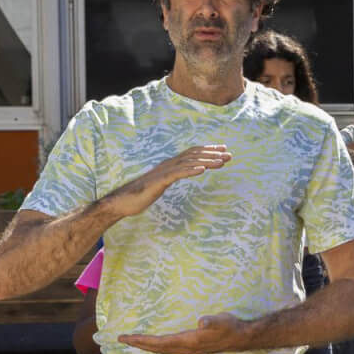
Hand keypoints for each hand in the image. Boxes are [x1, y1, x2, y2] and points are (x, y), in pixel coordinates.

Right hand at [102, 146, 232, 219]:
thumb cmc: (142, 194)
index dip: (208, 151)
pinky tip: (202, 170)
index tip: (223, 151)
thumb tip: (183, 174)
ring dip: (206, 162)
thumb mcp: (162, 184)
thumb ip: (173, 177)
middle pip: (193, 156)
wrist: (123, 201)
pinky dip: (191, 171)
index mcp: (170, 165)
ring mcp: (164, 172)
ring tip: (222, 162)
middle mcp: (168, 165)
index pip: (192, 154)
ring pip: (189, 164)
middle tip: (229, 154)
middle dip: (212, 154)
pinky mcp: (160, 181)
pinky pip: (177, 174)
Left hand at [118, 313, 250, 353]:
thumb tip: (201, 322)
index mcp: (189, 341)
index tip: (126, 338)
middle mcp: (186, 347)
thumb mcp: (222, 321)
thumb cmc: (230, 327)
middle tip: (122, 339)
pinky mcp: (191, 347)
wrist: (241, 337)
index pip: (160, 343)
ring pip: (162, 350)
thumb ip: (212, 322)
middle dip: (139, 344)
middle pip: (157, 349)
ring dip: (146, 347)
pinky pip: (167, 348)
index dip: (142, 341)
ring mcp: (188, 349)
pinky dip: (156, 346)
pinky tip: (153, 344)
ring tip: (134, 342)